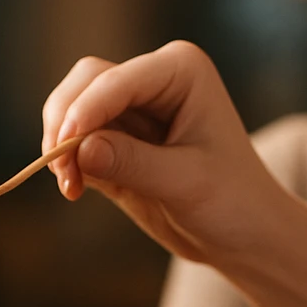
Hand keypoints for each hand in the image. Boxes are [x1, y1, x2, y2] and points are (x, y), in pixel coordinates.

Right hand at [41, 41, 286, 264]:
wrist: (244, 235)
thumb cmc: (233, 202)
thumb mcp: (186, 183)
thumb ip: (133, 163)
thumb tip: (79, 151)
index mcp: (180, 71)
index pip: (115, 79)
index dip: (85, 111)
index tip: (64, 150)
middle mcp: (152, 80)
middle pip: (84, 83)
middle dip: (66, 124)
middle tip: (63, 172)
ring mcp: (132, 109)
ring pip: (71, 109)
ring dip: (61, 146)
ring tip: (70, 187)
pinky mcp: (116, 141)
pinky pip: (76, 141)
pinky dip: (67, 162)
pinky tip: (76, 190)